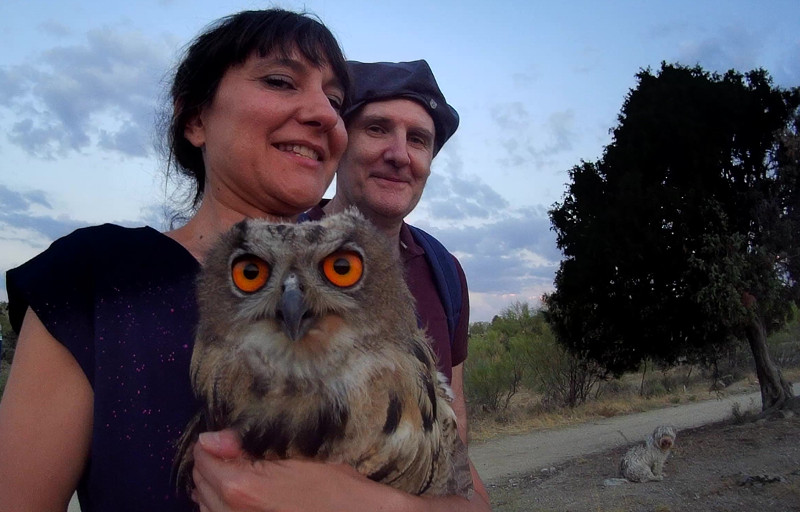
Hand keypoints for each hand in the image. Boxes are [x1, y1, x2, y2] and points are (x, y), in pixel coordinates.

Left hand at [191, 430, 415, 511]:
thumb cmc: (335, 487)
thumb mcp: (295, 454)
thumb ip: (245, 446)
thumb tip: (210, 439)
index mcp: (242, 487)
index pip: (202, 459)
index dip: (213, 443)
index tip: (230, 438)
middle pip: (200, 482)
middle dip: (213, 463)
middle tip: (236, 452)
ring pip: (205, 504)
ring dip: (215, 486)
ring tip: (239, 472)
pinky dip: (222, 506)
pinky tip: (243, 496)